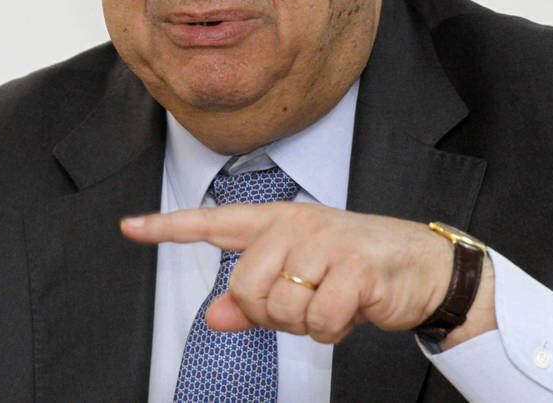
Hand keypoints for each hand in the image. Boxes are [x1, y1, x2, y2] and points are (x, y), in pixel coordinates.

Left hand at [120, 202, 495, 345]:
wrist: (423, 267)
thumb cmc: (356, 272)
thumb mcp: (302, 284)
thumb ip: (255, 301)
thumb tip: (213, 317)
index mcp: (278, 222)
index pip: (214, 223)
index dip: (169, 228)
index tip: (129, 226)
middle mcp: (297, 224)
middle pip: (244, 285)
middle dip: (269, 313)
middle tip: (303, 306)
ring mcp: (326, 242)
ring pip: (281, 306)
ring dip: (306, 324)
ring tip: (330, 304)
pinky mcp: (354, 267)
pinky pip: (318, 320)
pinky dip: (332, 330)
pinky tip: (350, 311)